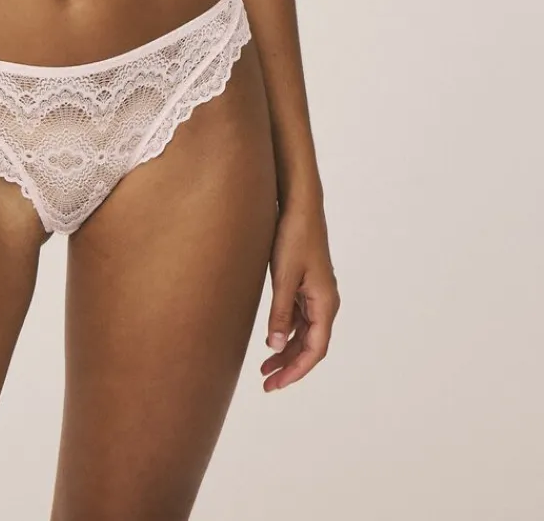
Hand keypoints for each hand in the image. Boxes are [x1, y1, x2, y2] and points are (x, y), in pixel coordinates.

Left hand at [260, 195, 339, 391]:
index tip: (276, 385)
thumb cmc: (294, 237)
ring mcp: (317, 293)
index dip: (296, 370)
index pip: (315, 349)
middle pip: (310, 344)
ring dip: (286, 350)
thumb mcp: (283, 277)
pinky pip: (299, 317)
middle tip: (266, 383)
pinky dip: (286, 331)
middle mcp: (325, 301)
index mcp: (325, 302)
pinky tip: (270, 339)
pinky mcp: (307, 284)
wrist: (300, 205)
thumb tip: (274, 347)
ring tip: (264, 368)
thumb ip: (279, 313)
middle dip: (289, 366)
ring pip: (304, 332)